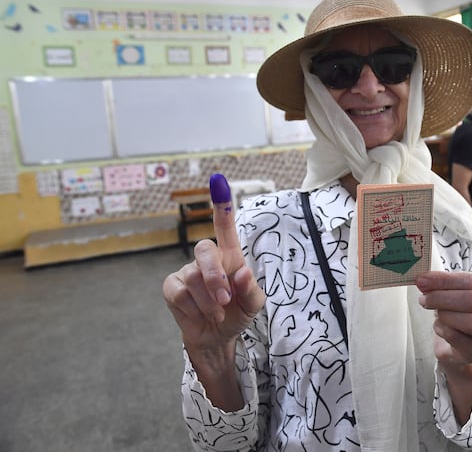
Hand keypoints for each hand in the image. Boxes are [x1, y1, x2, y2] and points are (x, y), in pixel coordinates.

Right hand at [162, 174, 265, 354]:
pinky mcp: (172, 287)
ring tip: (217, 313)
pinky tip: (200, 314)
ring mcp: (186, 271)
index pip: (225, 227)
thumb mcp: (253, 305)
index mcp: (230, 256)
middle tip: (225, 300)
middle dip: (214, 276)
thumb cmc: (237, 314)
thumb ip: (251, 289)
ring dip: (209, 301)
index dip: (221, 204)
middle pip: (204, 249)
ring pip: (193, 277)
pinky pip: (179, 293)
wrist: (218, 337)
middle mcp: (207, 258)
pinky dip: (194, 308)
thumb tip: (242, 271)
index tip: (218, 181)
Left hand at [416, 271, 471, 365]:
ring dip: (444, 315)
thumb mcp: (453, 295)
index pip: (471, 280)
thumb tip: (423, 280)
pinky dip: (443, 330)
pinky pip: (459, 338)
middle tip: (423, 298)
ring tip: (434, 314)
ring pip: (470, 321)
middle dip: (442, 297)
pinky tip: (439, 327)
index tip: (423, 280)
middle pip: (471, 299)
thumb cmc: (458, 316)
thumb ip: (442, 286)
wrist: (460, 348)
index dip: (445, 280)